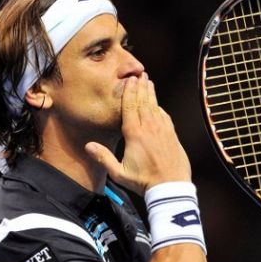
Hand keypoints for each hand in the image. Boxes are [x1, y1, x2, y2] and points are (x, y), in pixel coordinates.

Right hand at [85, 72, 190, 194]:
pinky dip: (160, 108)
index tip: (129, 80)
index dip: (129, 92)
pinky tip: (158, 105)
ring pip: (155, 106)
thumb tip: (88, 146)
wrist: (171, 187)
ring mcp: (162, 130)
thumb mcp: (120, 173)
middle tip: (140, 74)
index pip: (130, 107)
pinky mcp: (172, 136)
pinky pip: (165, 116)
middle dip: (141, 86)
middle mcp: (149, 128)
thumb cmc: (144, 182)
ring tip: (148, 82)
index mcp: (134, 134)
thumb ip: (104, 158)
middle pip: (143, 102)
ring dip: (151, 93)